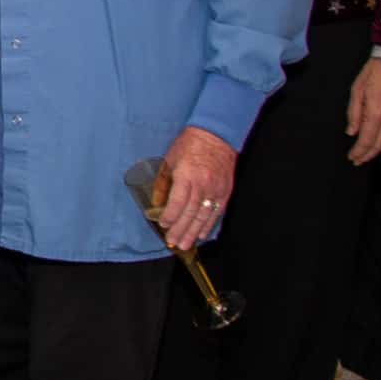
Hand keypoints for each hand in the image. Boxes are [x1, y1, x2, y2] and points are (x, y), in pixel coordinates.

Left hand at [151, 127, 236, 253]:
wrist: (216, 135)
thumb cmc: (189, 145)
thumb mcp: (169, 160)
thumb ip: (163, 183)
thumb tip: (156, 202)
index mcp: (187, 175)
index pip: (178, 202)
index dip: (170, 216)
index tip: (163, 225)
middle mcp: (203, 184)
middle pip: (190, 213)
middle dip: (181, 230)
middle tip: (173, 243)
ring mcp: (216, 189)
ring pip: (204, 216)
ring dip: (194, 232)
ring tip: (185, 244)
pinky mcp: (225, 191)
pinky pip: (216, 212)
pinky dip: (208, 224)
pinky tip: (202, 234)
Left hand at [344, 58, 380, 164]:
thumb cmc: (374, 73)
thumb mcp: (357, 90)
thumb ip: (354, 113)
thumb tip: (351, 132)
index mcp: (375, 114)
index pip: (366, 140)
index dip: (359, 152)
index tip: (352, 158)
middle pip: (379, 144)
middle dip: (367, 155)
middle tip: (358, 161)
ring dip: (379, 150)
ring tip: (368, 154)